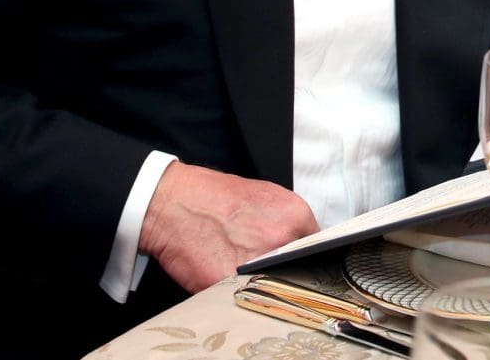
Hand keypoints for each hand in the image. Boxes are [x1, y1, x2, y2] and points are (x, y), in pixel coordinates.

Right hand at [139, 161, 319, 292]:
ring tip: (239, 263)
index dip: (304, 255)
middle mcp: (282, 238)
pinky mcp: (230, 281)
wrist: (172, 202)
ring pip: (273, 284)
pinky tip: (224, 273)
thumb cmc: (213, 196)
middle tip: (263, 261)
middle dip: (284, 268)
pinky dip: (236, 291)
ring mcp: (258, 261)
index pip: (318, 247)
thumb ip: (288, 220)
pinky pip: (243, 295)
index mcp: (295, 214)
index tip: (296, 260)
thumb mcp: (264, 195)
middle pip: (298, 267)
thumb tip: (303, 241)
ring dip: (262, 281)